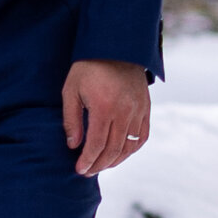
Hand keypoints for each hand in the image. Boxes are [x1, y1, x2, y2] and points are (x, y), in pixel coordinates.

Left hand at [63, 59, 149, 177]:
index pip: (97, 144)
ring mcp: (138, 110)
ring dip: (115, 160)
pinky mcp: (146, 108)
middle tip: (88, 171)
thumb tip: (73, 146)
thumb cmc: (88, 67)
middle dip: (99, 164)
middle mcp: (124, 111)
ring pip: (129, 146)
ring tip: (102, 165)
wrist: (116, 46)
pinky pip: (142, 136)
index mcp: (104, 107)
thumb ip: (71, 119)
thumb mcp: (71, 89)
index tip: (80, 170)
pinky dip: (132, 149)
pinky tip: (121, 154)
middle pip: (114, 150)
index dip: (88, 161)